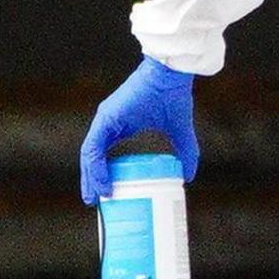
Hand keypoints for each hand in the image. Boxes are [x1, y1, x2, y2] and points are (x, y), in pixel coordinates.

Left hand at [79, 57, 200, 204]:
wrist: (171, 76)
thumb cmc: (174, 96)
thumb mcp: (180, 132)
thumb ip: (185, 152)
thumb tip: (189, 176)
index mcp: (119, 125)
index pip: (103, 154)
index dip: (103, 173)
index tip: (108, 192)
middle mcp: (107, 123)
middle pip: (92, 157)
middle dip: (92, 180)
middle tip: (96, 202)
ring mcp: (104, 120)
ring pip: (89, 154)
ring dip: (90, 177)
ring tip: (96, 198)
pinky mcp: (105, 118)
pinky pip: (93, 148)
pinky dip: (95, 167)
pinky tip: (101, 183)